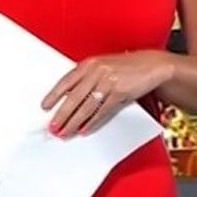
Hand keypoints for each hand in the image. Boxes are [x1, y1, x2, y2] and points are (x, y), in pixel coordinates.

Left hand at [43, 51, 172, 136]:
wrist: (152, 64)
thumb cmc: (125, 67)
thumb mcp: (102, 66)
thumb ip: (86, 77)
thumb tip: (68, 97)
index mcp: (88, 64)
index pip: (65, 81)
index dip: (53, 95)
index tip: (44, 107)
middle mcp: (96, 71)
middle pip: (73, 97)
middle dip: (62, 114)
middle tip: (53, 126)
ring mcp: (108, 82)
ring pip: (86, 106)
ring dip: (74, 122)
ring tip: (65, 132)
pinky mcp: (120, 92)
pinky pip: (102, 111)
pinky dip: (92, 122)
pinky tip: (84, 129)